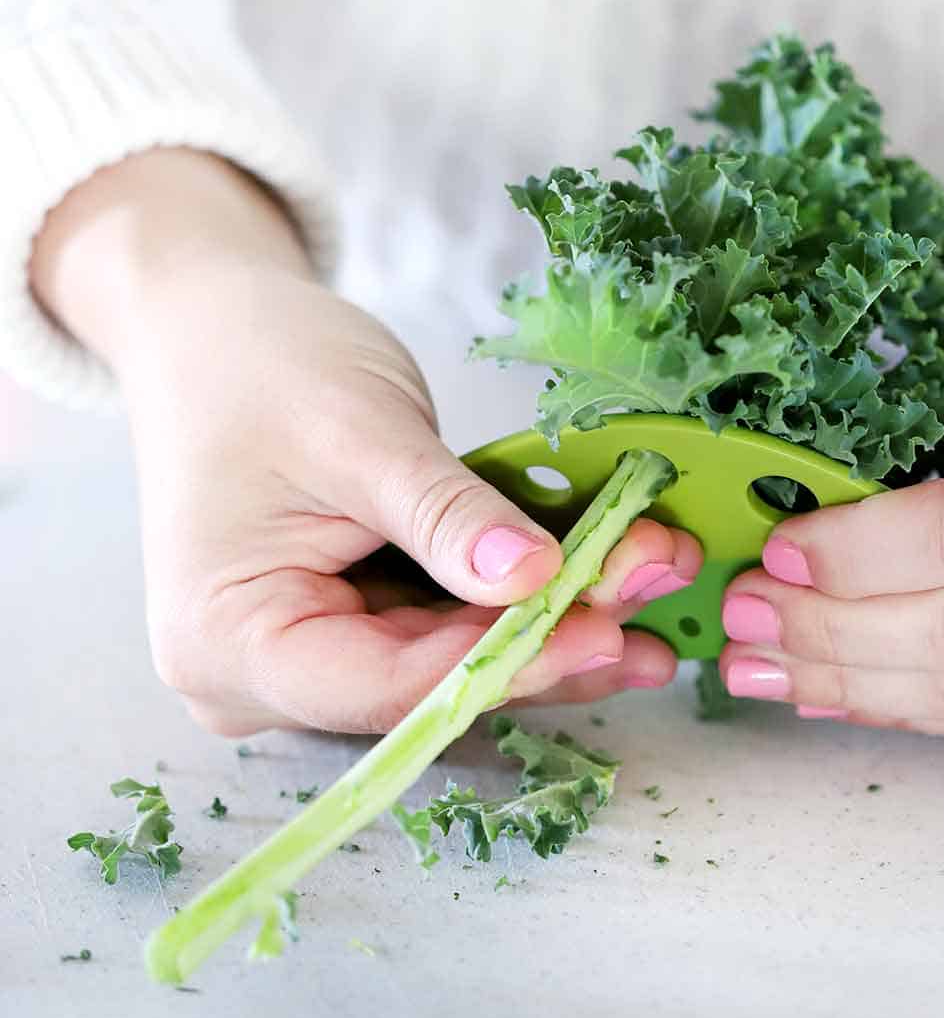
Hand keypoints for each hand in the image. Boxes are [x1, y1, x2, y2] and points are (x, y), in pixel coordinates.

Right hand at [32, 149, 699, 734]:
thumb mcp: (358, 434)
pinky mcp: (350, 629)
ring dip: (553, 622)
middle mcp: (261, 680)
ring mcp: (308, 661)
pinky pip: (446, 632)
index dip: (506, 662)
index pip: (388, 687)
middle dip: (549, 636)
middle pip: (429, 686)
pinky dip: (521, 601)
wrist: (213, 331)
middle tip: (656, 581)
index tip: (605, 623)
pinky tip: (605, 573)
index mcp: (231, 646)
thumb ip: (444, 516)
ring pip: (451, 665)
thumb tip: (534, 578)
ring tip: (655, 575)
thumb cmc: (257, 368)